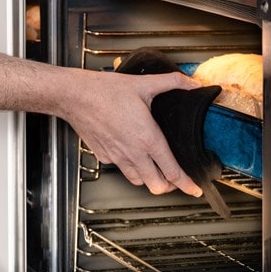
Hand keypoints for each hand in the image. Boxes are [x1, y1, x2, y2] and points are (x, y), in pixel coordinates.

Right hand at [61, 68, 203, 197]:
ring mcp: (117, 156)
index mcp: (148, 138)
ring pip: (139, 181)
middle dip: (169, 186)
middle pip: (157, 186)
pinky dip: (129, 166)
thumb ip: (172, 82)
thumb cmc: (105, 90)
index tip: (195, 189)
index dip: (188, 185)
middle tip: (175, 178)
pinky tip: (130, 152)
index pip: (173, 172)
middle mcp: (133, 152)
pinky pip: (120, 168)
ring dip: (149, 178)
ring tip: (154, 167)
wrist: (75, 95)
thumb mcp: (143, 83)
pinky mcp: (103, 155)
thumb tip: (191, 83)